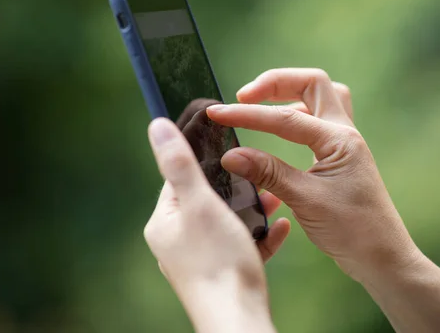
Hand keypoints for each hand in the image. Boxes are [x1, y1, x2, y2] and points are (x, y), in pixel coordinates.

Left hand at [144, 118, 282, 332]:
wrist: (239, 320)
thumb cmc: (218, 262)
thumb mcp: (200, 203)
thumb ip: (179, 164)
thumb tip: (156, 126)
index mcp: (164, 224)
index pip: (177, 181)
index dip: (202, 164)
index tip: (227, 151)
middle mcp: (177, 243)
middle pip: (206, 201)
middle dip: (234, 187)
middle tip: (258, 174)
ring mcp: (199, 261)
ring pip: (226, 224)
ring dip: (251, 210)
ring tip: (275, 196)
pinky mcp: (222, 275)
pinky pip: (241, 247)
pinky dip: (260, 236)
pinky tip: (282, 227)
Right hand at [206, 68, 420, 282]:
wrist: (382, 257)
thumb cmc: (352, 231)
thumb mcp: (306, 200)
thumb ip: (267, 173)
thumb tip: (230, 155)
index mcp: (339, 141)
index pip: (285, 118)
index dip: (247, 114)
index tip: (217, 114)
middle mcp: (345, 133)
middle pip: (313, 84)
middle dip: (276, 83)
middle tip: (244, 96)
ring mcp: (344, 143)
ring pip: (320, 98)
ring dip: (290, 94)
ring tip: (261, 105)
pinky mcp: (339, 156)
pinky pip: (318, 120)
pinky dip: (296, 115)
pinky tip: (279, 130)